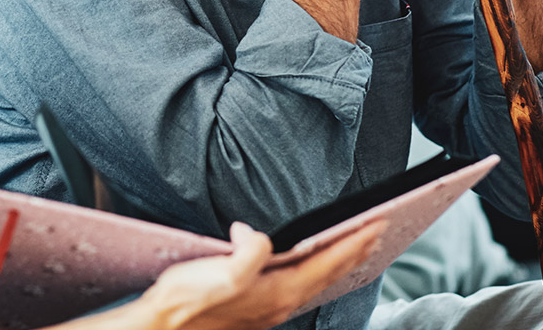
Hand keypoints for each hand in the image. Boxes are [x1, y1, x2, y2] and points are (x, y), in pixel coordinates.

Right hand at [135, 220, 382, 329]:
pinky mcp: (256, 311)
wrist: (164, 329)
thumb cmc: (188, 302)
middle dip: (356, 252)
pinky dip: (317, 273)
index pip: (328, 262)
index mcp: (279, 292)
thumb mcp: (223, 270)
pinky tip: (311, 268)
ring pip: (317, 283)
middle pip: (330, 275)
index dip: (355, 241)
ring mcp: (270, 310)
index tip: (378, 223)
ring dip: (339, 264)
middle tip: (378, 233)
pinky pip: (300, 288)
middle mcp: (280, 304)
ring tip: (355, 248)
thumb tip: (256, 234)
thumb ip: (250, 251)